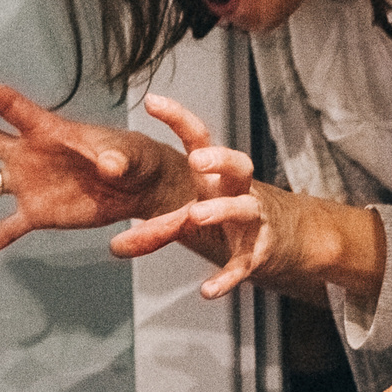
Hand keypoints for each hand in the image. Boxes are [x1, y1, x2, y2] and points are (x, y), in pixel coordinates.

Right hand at [0, 81, 191, 266]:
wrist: (137, 187)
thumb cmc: (132, 158)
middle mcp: (28, 153)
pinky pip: (6, 230)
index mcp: (47, 129)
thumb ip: (117, 158)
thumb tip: (109, 166)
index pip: (12, 107)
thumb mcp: (129, 154)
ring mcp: (28, 184)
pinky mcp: (36, 213)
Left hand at [104, 95, 274, 298]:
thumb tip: (113, 247)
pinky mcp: (258, 253)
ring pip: (245, 208)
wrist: (278, 242)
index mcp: (216, 175)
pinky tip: (207, 291)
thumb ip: (153, 229)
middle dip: (220, 159)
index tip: (152, 101)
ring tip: (196, 216)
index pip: (199, 138)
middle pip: (239, 164)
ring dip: (221, 210)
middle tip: (196, 159)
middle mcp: (237, 191)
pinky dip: (227, 277)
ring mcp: (251, 221)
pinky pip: (244, 264)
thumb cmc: (224, 217)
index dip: (177, 118)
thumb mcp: (190, 217)